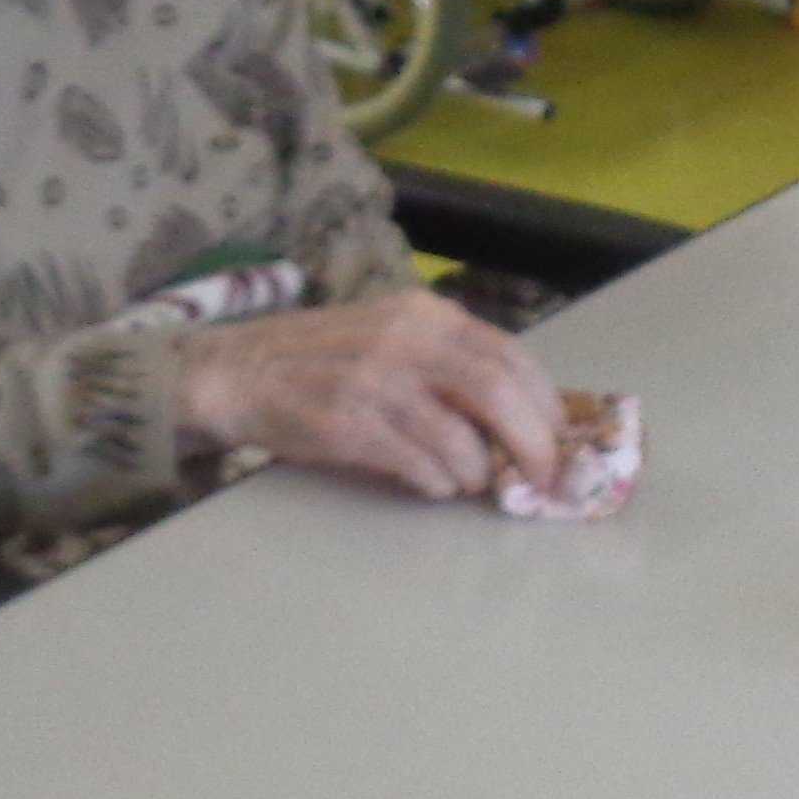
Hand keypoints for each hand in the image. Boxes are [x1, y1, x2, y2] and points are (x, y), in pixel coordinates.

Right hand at [178, 291, 568, 500]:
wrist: (237, 371)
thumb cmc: (325, 362)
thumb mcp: (394, 339)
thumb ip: (452, 366)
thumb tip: (526, 419)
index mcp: (426, 315)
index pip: (510, 355)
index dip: (547, 404)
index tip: (562, 440)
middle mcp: (404, 338)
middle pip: (496, 390)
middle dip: (532, 442)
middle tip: (542, 477)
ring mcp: (373, 379)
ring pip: (459, 434)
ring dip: (478, 469)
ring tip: (469, 479)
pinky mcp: (346, 422)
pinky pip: (417, 463)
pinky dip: (438, 481)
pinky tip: (431, 484)